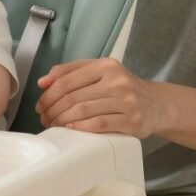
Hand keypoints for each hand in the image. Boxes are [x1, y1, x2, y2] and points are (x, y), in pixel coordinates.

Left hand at [35, 58, 162, 136]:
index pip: (66, 80)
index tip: (39, 106)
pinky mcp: (132, 121)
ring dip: (62, 120)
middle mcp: (117, 81)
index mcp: (106, 65)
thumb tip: (43, 82)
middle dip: (52, 110)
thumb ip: (69, 72)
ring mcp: (127, 101)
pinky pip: (98, 125)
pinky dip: (80, 128)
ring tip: (54, 125)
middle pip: (72, 97)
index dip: (48, 95)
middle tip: (44, 119)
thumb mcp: (98, 72)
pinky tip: (70, 129)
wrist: (156, 104)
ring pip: (83, 111)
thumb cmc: (120, 88)